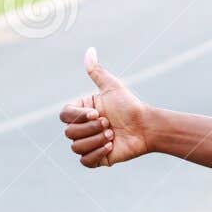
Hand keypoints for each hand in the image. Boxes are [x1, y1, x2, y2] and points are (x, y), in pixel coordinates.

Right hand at [60, 47, 150, 167]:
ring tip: (113, 135)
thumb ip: (97, 71)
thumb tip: (90, 50)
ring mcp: (88, 143)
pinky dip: (97, 154)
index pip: (64, 116)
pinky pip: (85, 161)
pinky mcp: (96, 159)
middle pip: (69, 133)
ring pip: (76, 147)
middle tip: (109, 124)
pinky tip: (111, 146)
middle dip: (91, 129)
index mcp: (81, 112)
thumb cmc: (130, 106)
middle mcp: (82, 128)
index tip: (98, 113)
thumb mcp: (112, 87)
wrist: (147, 127)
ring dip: (96, 140)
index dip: (78, 117)